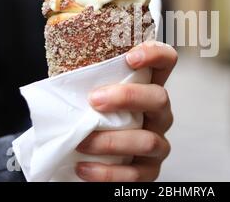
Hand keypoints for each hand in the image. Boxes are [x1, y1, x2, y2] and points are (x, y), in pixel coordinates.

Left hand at [75, 41, 177, 180]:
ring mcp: (157, 143)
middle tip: (94, 101)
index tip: (130, 58)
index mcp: (148, 89)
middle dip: (128, 97)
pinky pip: (134, 174)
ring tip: (83, 142)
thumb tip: (63, 75)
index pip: (165, 62)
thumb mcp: (95, 97)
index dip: (155, 55)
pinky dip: (107, 172)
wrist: (92, 159)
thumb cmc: (95, 121)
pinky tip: (85, 168)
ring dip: (111, 141)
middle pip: (160, 98)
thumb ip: (89, 83)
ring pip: (148, 140)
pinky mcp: (149, 171)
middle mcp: (158, 115)